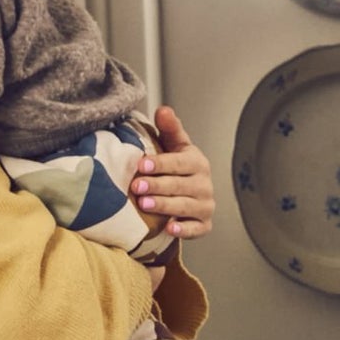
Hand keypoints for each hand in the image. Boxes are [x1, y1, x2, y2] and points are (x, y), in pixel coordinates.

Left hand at [136, 106, 216, 238]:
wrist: (187, 194)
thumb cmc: (175, 166)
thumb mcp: (173, 146)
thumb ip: (169, 129)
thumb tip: (163, 109)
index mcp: (197, 162)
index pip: (180, 162)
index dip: (161, 163)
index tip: (141, 165)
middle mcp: (204, 184)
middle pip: (180, 185)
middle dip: (157, 186)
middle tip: (136, 186)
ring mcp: (205, 205)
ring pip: (185, 206)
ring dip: (165, 206)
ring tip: (144, 205)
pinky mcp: (203, 224)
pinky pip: (196, 229)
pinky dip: (184, 230)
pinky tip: (169, 228)